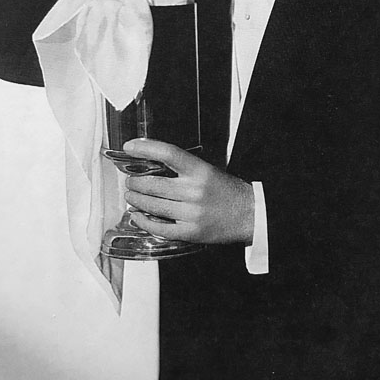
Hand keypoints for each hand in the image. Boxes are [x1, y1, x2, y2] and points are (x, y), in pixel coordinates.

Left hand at [123, 139, 254, 244]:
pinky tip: (138, 216)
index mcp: (200, 171)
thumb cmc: (227, 191)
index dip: (145, 148)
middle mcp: (194, 191)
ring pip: (151, 205)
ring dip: (136, 199)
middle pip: (152, 183)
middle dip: (134, 181)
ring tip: (132, 195)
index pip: (168, 154)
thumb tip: (150, 163)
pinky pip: (158, 227)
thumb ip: (182, 167)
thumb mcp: (207, 170)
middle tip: (130, 180)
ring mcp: (191, 213)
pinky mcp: (189, 232)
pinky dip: (143, 221)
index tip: (130, 147)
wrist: (249, 214)